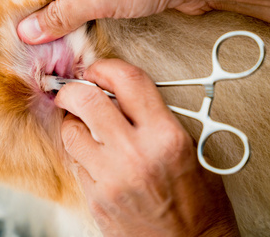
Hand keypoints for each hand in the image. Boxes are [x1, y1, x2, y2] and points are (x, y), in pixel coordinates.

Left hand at [55, 59, 239, 236]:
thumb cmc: (200, 203)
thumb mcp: (193, 150)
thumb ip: (157, 119)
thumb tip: (121, 95)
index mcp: (167, 137)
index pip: (129, 81)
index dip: (106, 67)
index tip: (97, 69)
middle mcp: (135, 154)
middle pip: (86, 100)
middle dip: (73, 88)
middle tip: (74, 90)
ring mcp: (111, 179)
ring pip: (70, 132)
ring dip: (72, 121)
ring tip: (83, 124)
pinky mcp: (96, 199)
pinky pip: (75, 163)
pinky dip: (80, 152)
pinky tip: (94, 155)